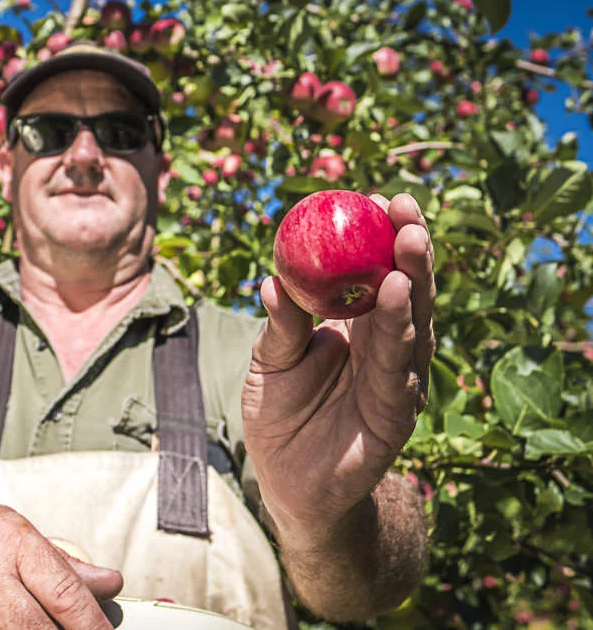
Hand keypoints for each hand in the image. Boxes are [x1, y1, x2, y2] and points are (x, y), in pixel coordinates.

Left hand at [242, 193, 435, 539]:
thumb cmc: (279, 416)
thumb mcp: (269, 364)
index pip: (375, 273)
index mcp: (355, 328)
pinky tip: (394, 296)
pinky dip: (397, 329)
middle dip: (408, 245)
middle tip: (403, 205)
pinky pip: (397, 366)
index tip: (376, 197)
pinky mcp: (396, 412)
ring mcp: (395, 378)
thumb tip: (271, 281)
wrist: (288, 484)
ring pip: (410, 322)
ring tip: (408, 240)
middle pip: (404, 288)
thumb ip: (279, 327)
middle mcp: (383, 347)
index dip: (380, 237)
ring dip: (411, 279)